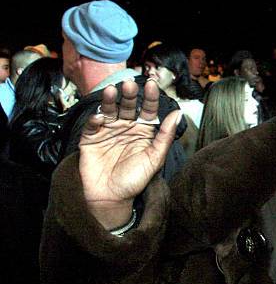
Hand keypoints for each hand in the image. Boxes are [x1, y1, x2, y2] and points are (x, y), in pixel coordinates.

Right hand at [79, 79, 180, 229]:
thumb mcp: (154, 158)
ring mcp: (108, 131)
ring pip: (109, 110)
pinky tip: (100, 117)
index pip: (148, 109)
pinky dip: (95, 120)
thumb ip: (165, 136)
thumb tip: (178, 113)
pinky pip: (92, 126)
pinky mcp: (90, 139)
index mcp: (143, 131)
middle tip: (129, 85)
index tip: (151, 84)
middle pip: (128, 106)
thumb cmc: (135, 180)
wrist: (111, 199)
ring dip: (110, 100)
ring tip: (112, 91)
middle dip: (129, 95)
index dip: (150, 97)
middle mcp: (126, 127)